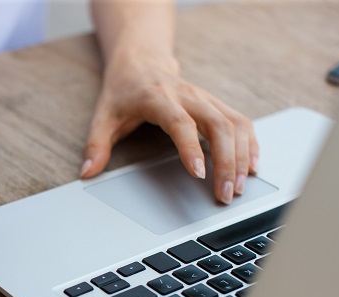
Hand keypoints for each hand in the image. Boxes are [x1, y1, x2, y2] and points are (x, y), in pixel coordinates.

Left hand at [81, 53, 257, 204]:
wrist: (141, 62)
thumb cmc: (122, 92)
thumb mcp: (102, 117)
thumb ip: (96, 146)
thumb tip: (86, 173)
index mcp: (158, 98)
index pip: (180, 123)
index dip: (191, 147)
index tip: (199, 173)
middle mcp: (188, 96)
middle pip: (217, 124)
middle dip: (225, 161)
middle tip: (224, 193)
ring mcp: (206, 98)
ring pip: (234, 124)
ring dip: (241, 157)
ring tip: (239, 187)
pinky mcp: (216, 104)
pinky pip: (241, 122)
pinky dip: (250, 144)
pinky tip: (252, 166)